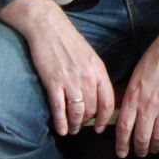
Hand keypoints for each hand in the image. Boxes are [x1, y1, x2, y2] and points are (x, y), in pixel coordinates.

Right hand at [0, 0, 115, 136]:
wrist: (49, 28)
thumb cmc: (70, 42)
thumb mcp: (90, 57)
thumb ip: (95, 75)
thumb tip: (98, 94)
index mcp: (99, 71)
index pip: (109, 100)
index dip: (106, 117)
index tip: (102, 126)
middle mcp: (88, 78)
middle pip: (93, 109)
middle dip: (87, 122)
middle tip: (82, 128)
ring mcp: (71, 81)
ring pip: (77, 112)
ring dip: (74, 124)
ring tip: (71, 130)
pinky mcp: (54, 82)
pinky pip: (59, 109)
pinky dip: (60, 122)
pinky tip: (60, 129)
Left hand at [114, 15, 158, 157]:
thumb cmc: (154, 59)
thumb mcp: (134, 76)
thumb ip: (129, 97)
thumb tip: (124, 114)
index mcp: (133, 97)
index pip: (124, 128)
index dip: (122, 144)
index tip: (122, 152)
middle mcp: (148, 106)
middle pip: (141, 137)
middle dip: (140, 149)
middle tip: (140, 152)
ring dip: (156, 147)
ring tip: (154, 149)